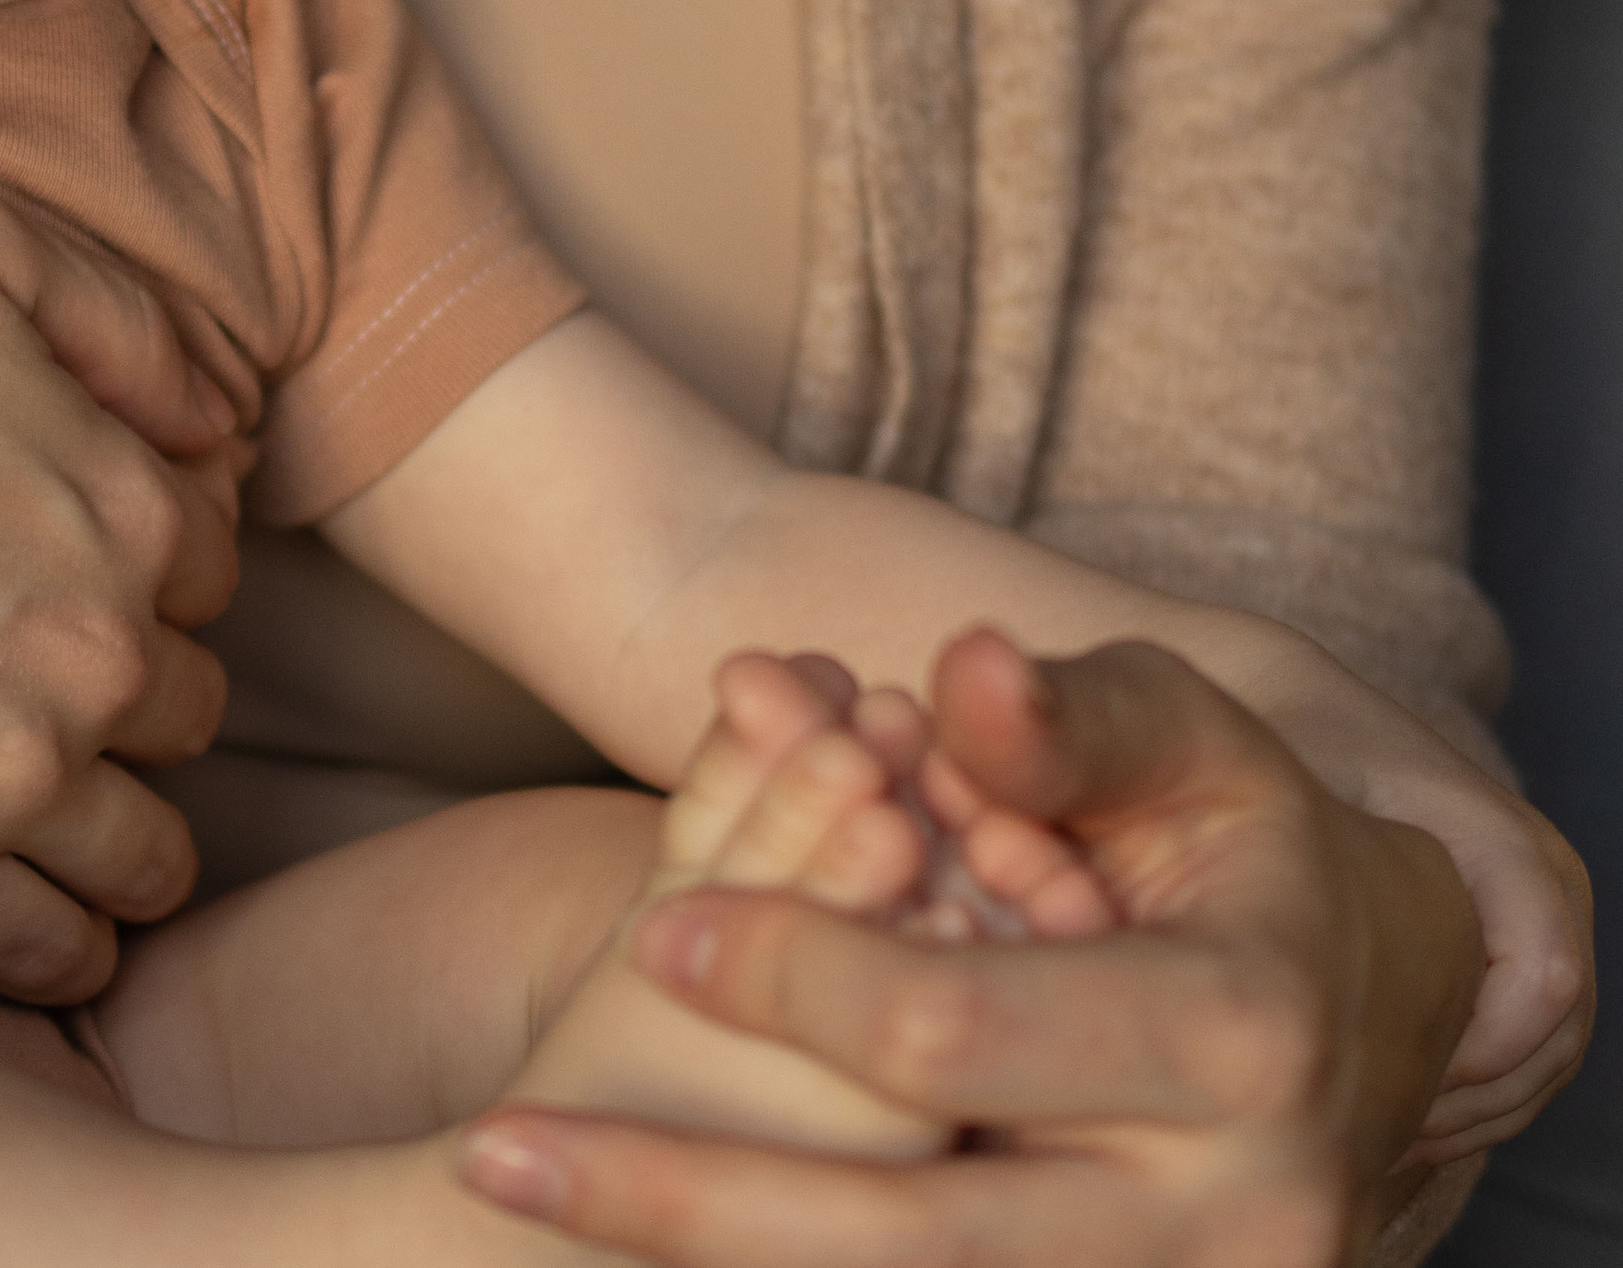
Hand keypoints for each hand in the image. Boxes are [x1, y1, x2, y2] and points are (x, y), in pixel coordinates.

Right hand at [0, 184, 248, 1002]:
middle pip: (184, 710)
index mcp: (133, 508)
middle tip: (55, 689)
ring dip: (122, 840)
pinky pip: (48, 951)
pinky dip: (63, 946)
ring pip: (144, 851)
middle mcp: (101, 648)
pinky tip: (45, 922)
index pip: (210, 575)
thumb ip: (125, 319)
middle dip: (135, 699)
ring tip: (66, 826)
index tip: (86, 578)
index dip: (151, 574)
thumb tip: (216, 421)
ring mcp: (15, 766)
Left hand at [460, 635, 1532, 1266]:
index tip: (658, 925)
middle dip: (690, 1198)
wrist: (1381, 1022)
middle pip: (912, 1242)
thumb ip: (1069, 713)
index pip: (960, 1030)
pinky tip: (646, 1250)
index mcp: (1236, 1037)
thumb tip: (958, 670)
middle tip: (497, 1152)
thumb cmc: (1253, 847)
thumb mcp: (1191, 739)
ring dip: (707, 1260)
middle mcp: (1228, 1220)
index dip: (796, 977)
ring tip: (522, 1204)